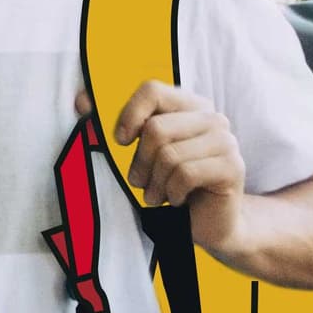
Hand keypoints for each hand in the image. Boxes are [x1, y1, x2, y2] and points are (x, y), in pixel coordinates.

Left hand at [110, 83, 248, 243]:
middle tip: (140, 182)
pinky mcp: (232, 167)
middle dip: (140, 163)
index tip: (121, 142)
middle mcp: (212, 118)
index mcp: (190, 106)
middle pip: (157, 129)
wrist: (208, 222)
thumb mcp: (143, 153)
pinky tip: (175, 200)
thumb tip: (80, 102)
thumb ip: (117, 126)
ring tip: (157, 195)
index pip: (152, 90)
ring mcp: (226, 141)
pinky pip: (185, 175)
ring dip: (155, 184)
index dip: (129, 115)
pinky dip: (172, 193)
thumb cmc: (171, 185)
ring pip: (170, 155)